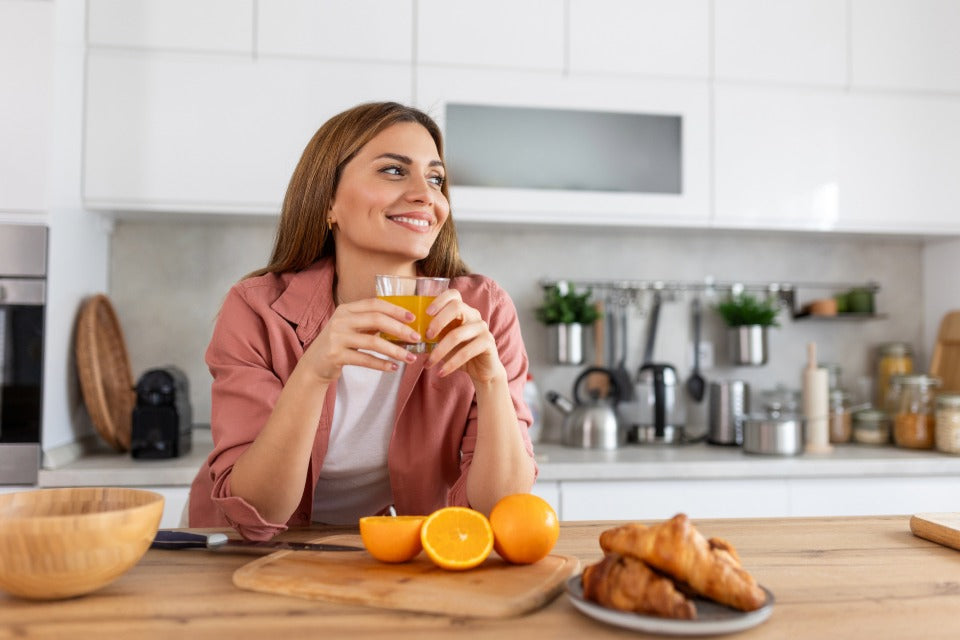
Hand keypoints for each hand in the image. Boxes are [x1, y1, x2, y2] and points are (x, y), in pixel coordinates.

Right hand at [299, 298, 420, 383]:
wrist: (313, 365)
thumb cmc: (339, 345)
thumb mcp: (351, 329)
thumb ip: (370, 323)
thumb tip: (403, 324)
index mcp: (346, 310)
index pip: (374, 304)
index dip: (395, 309)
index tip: (412, 317)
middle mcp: (340, 320)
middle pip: (376, 320)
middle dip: (400, 329)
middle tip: (416, 338)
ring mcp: (337, 337)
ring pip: (373, 341)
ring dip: (395, 350)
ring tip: (411, 358)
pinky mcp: (335, 355)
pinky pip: (364, 359)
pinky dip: (381, 364)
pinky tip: (394, 368)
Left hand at [424, 290, 506, 384]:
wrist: (482, 370)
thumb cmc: (459, 352)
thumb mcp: (444, 340)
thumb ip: (433, 333)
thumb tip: (410, 335)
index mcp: (463, 310)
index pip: (453, 295)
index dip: (439, 300)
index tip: (426, 313)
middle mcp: (474, 315)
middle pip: (457, 307)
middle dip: (438, 322)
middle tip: (426, 337)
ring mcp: (482, 328)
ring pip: (457, 334)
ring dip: (439, 351)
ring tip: (428, 364)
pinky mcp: (488, 343)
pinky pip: (466, 352)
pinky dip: (451, 364)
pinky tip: (441, 372)